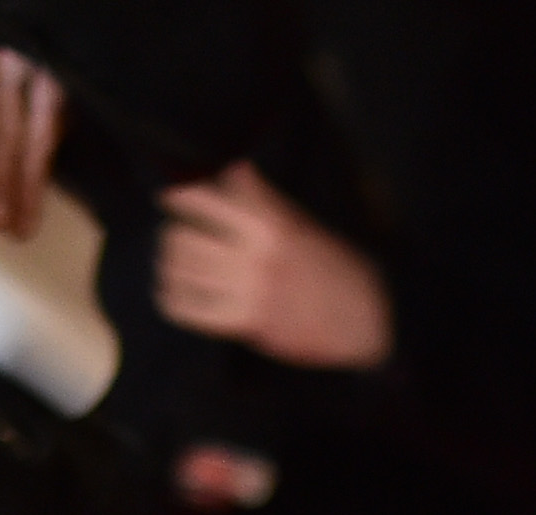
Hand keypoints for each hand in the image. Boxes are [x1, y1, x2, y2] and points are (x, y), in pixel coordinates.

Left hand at [155, 163, 394, 369]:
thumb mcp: (301, 223)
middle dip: (172, 237)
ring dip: (170, 268)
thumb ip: (262, 200)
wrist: (365, 315)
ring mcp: (251, 289)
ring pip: (183, 272)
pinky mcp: (248, 323)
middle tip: (175, 238)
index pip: (205, 198)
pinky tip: (175, 295)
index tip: (172, 198)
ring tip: (172, 265)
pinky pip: (192, 310)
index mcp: (269, 221)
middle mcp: (257, 253)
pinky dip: (174, 301)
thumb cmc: (333, 266)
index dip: (180, 196)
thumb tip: (233, 169)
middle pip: (185, 237)